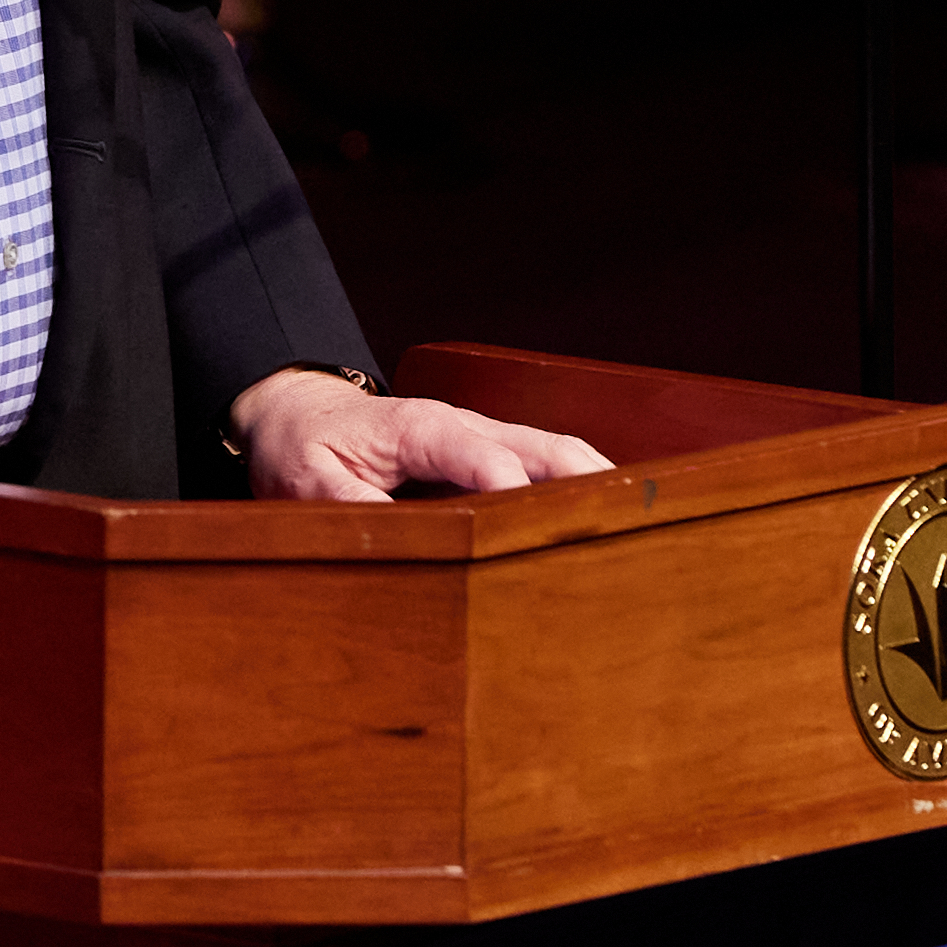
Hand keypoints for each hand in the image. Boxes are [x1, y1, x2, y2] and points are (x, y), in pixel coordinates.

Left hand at [229, 369, 611, 503]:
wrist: (299, 412)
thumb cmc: (303, 447)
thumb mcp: (305, 479)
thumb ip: (346, 504)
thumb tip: (385, 533)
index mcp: (417, 428)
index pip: (477, 451)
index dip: (510, 481)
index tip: (540, 516)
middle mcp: (461, 427)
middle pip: (540, 446)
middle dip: (586, 480)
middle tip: (633, 523)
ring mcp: (481, 440)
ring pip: (555, 455)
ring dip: (597, 486)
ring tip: (647, 530)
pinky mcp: (488, 457)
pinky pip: (544, 468)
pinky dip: (582, 491)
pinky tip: (610, 527)